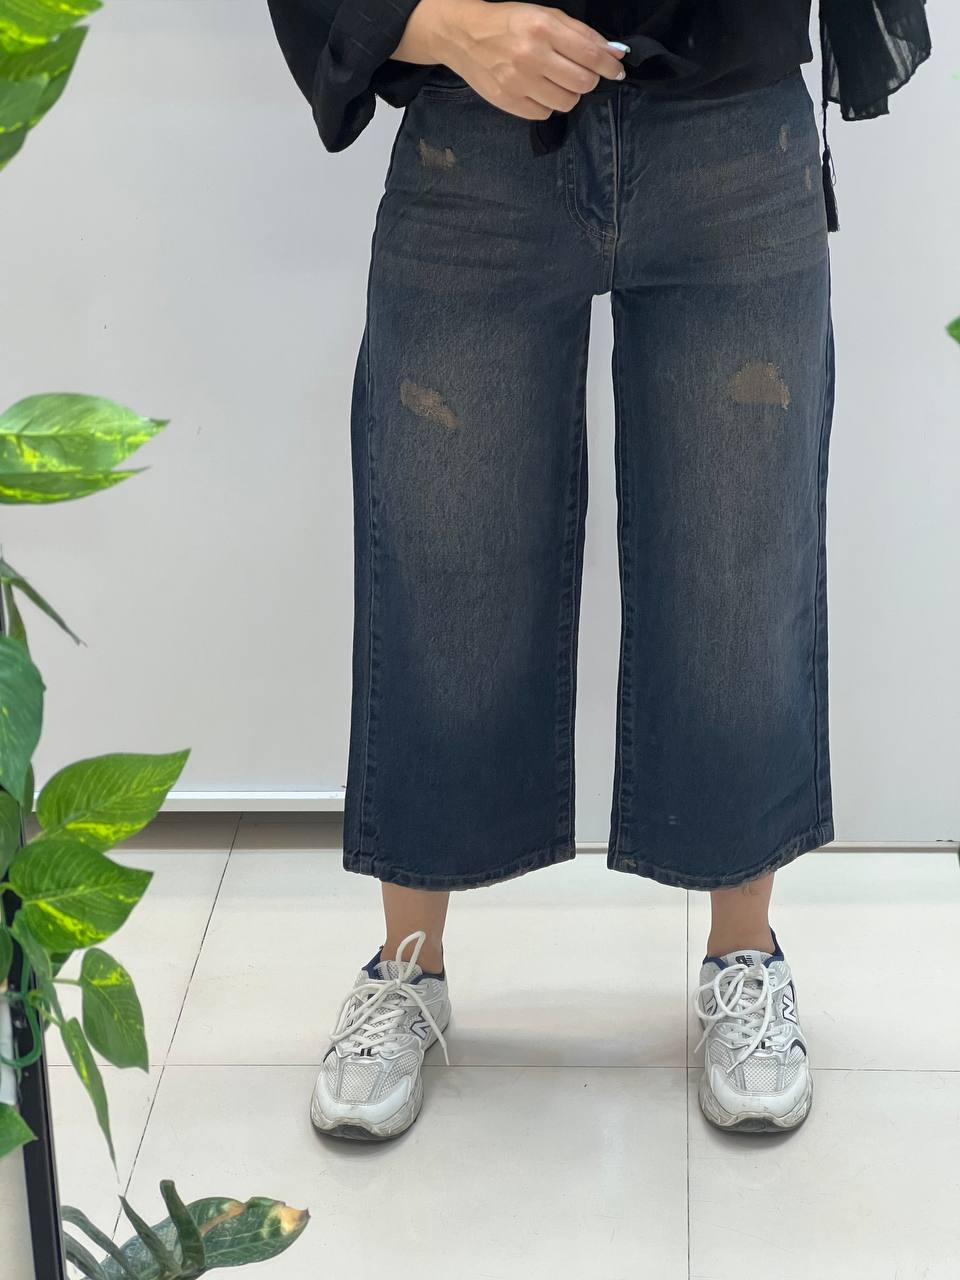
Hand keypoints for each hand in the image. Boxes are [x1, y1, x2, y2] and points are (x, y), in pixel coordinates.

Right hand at [392, 0, 627, 120]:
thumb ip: (581, 34)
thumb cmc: (508, 23)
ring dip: (568, 93)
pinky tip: (538, 89)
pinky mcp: (508, 101)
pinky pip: (545, 113)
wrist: (463, 35)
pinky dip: (547, 103)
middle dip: (588, 79)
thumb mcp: (544, 16)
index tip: (617, 70)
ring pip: (567, 102)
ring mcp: (518, 82)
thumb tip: (613, 53)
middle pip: (583, 83)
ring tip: (556, 80)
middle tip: (580, 73)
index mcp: (543, 28)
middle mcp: (531, 55)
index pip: (592, 56)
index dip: (610, 66)